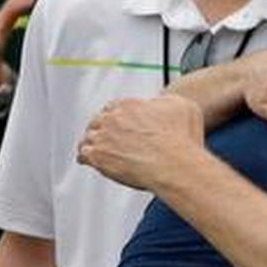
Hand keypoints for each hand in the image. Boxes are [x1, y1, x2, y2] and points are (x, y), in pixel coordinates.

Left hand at [77, 95, 203, 189]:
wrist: (174, 165)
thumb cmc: (181, 140)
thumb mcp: (182, 106)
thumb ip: (166, 101)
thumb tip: (161, 102)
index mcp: (131, 105)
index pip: (114, 107)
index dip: (116, 116)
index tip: (119, 123)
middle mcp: (114, 118)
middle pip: (99, 120)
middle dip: (102, 128)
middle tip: (107, 137)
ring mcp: (103, 137)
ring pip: (89, 136)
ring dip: (92, 142)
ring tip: (95, 149)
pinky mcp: (98, 156)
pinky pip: (84, 154)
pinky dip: (85, 157)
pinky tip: (88, 160)